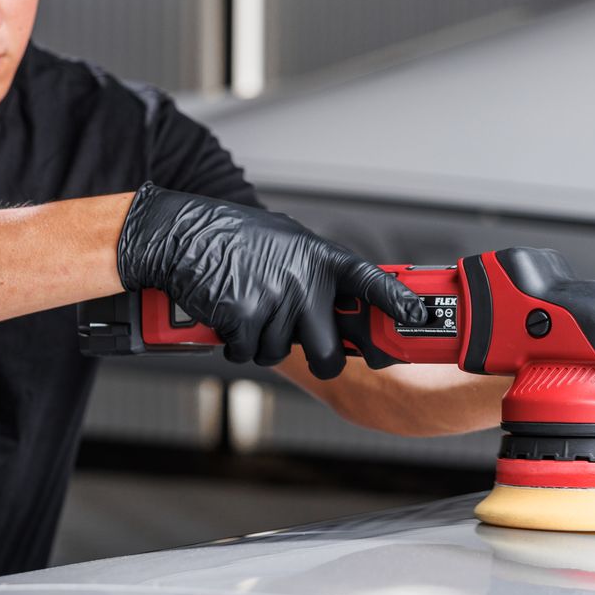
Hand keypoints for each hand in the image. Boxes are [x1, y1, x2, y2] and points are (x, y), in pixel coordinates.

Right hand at [116, 183, 426, 378]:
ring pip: (279, 354)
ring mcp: (275, 302)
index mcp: (320, 258)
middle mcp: (304, 282)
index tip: (414, 317)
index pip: (370, 283)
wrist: (180, 233)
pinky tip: (226, 314)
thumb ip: (315, 272)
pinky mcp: (243, 320)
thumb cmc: (230, 236)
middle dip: (320, 361)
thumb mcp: (285, 242)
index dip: (395, 304)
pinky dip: (234, 343)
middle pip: (329, 353)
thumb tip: (339, 304)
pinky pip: (247, 354)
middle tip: (308, 350)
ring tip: (246, 307)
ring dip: (261, 342)